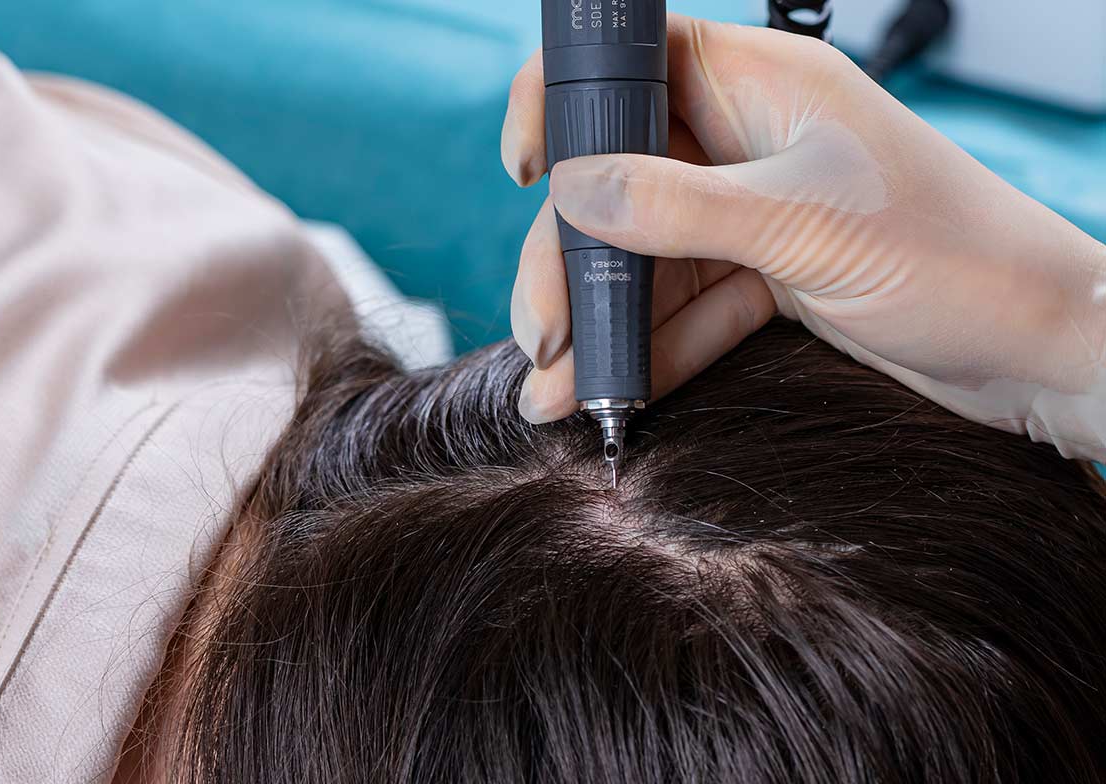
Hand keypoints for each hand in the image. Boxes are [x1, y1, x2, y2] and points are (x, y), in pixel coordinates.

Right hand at [502, 14, 1105, 459]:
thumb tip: (570, 189)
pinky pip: (686, 307)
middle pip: (622, 180)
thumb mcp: (804, 226)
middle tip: (542, 332)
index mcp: (763, 86)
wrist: (1039, 348)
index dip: (567, 103)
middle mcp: (750, 142)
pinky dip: (649, 350)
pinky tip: (608, 395)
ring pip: (647, 255)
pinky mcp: (768, 277)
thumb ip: (678, 205)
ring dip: (600, 321)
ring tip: (557, 390)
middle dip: (572, 258)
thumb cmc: (956, 257)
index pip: (634, 65)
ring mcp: (757, 213)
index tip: (527, 170)